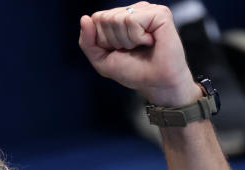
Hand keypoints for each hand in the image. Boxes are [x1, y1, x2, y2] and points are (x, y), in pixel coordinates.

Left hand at [79, 3, 198, 106]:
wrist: (157, 84)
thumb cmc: (133, 72)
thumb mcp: (102, 60)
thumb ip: (87, 41)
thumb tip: (84, 18)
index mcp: (121, 17)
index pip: (96, 19)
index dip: (103, 41)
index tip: (119, 51)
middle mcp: (134, 10)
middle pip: (105, 18)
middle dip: (114, 41)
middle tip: (132, 50)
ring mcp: (147, 10)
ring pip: (117, 19)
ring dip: (126, 41)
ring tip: (142, 47)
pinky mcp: (160, 13)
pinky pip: (132, 20)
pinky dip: (137, 37)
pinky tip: (150, 42)